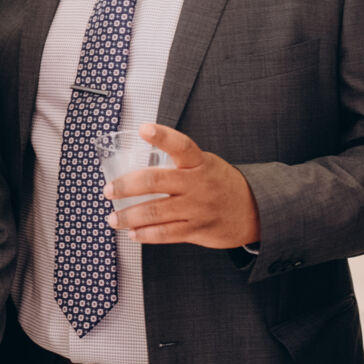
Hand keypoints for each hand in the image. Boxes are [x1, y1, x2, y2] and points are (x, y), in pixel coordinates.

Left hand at [104, 123, 260, 248]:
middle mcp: (197, 184)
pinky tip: (133, 233)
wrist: (255, 211)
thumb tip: (140, 163)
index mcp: (199, 163)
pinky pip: (166, 234)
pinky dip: (145, 234)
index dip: (162, 136)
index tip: (143, 128)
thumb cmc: (220, 183)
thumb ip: (178, 163)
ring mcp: (197, 208)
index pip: (180, 145)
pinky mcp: (197, 230)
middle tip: (108, 190)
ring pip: (155, 212)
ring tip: (113, 218)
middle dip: (125, 186)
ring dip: (129, 216)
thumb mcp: (206, 164)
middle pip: (155, 181)